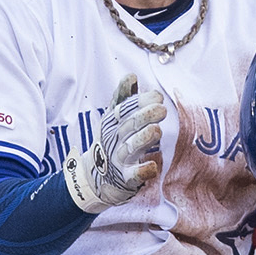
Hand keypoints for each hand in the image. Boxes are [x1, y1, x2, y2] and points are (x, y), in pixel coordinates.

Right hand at [61, 71, 169, 214]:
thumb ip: (123, 98)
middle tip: (162, 109)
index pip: (125, 109)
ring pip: (130, 148)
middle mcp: (114, 139)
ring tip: (157, 131)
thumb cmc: (110, 143)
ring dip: (143, 139)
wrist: (93, 179)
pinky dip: (142, 171)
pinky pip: (134, 176)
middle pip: (128, 126)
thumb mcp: (113, 119)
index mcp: (112, 123)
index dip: (140, 102)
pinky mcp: (125, 180)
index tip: (157, 96)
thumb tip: (131, 75)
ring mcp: (119, 160)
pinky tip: (153, 166)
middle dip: (144, 116)